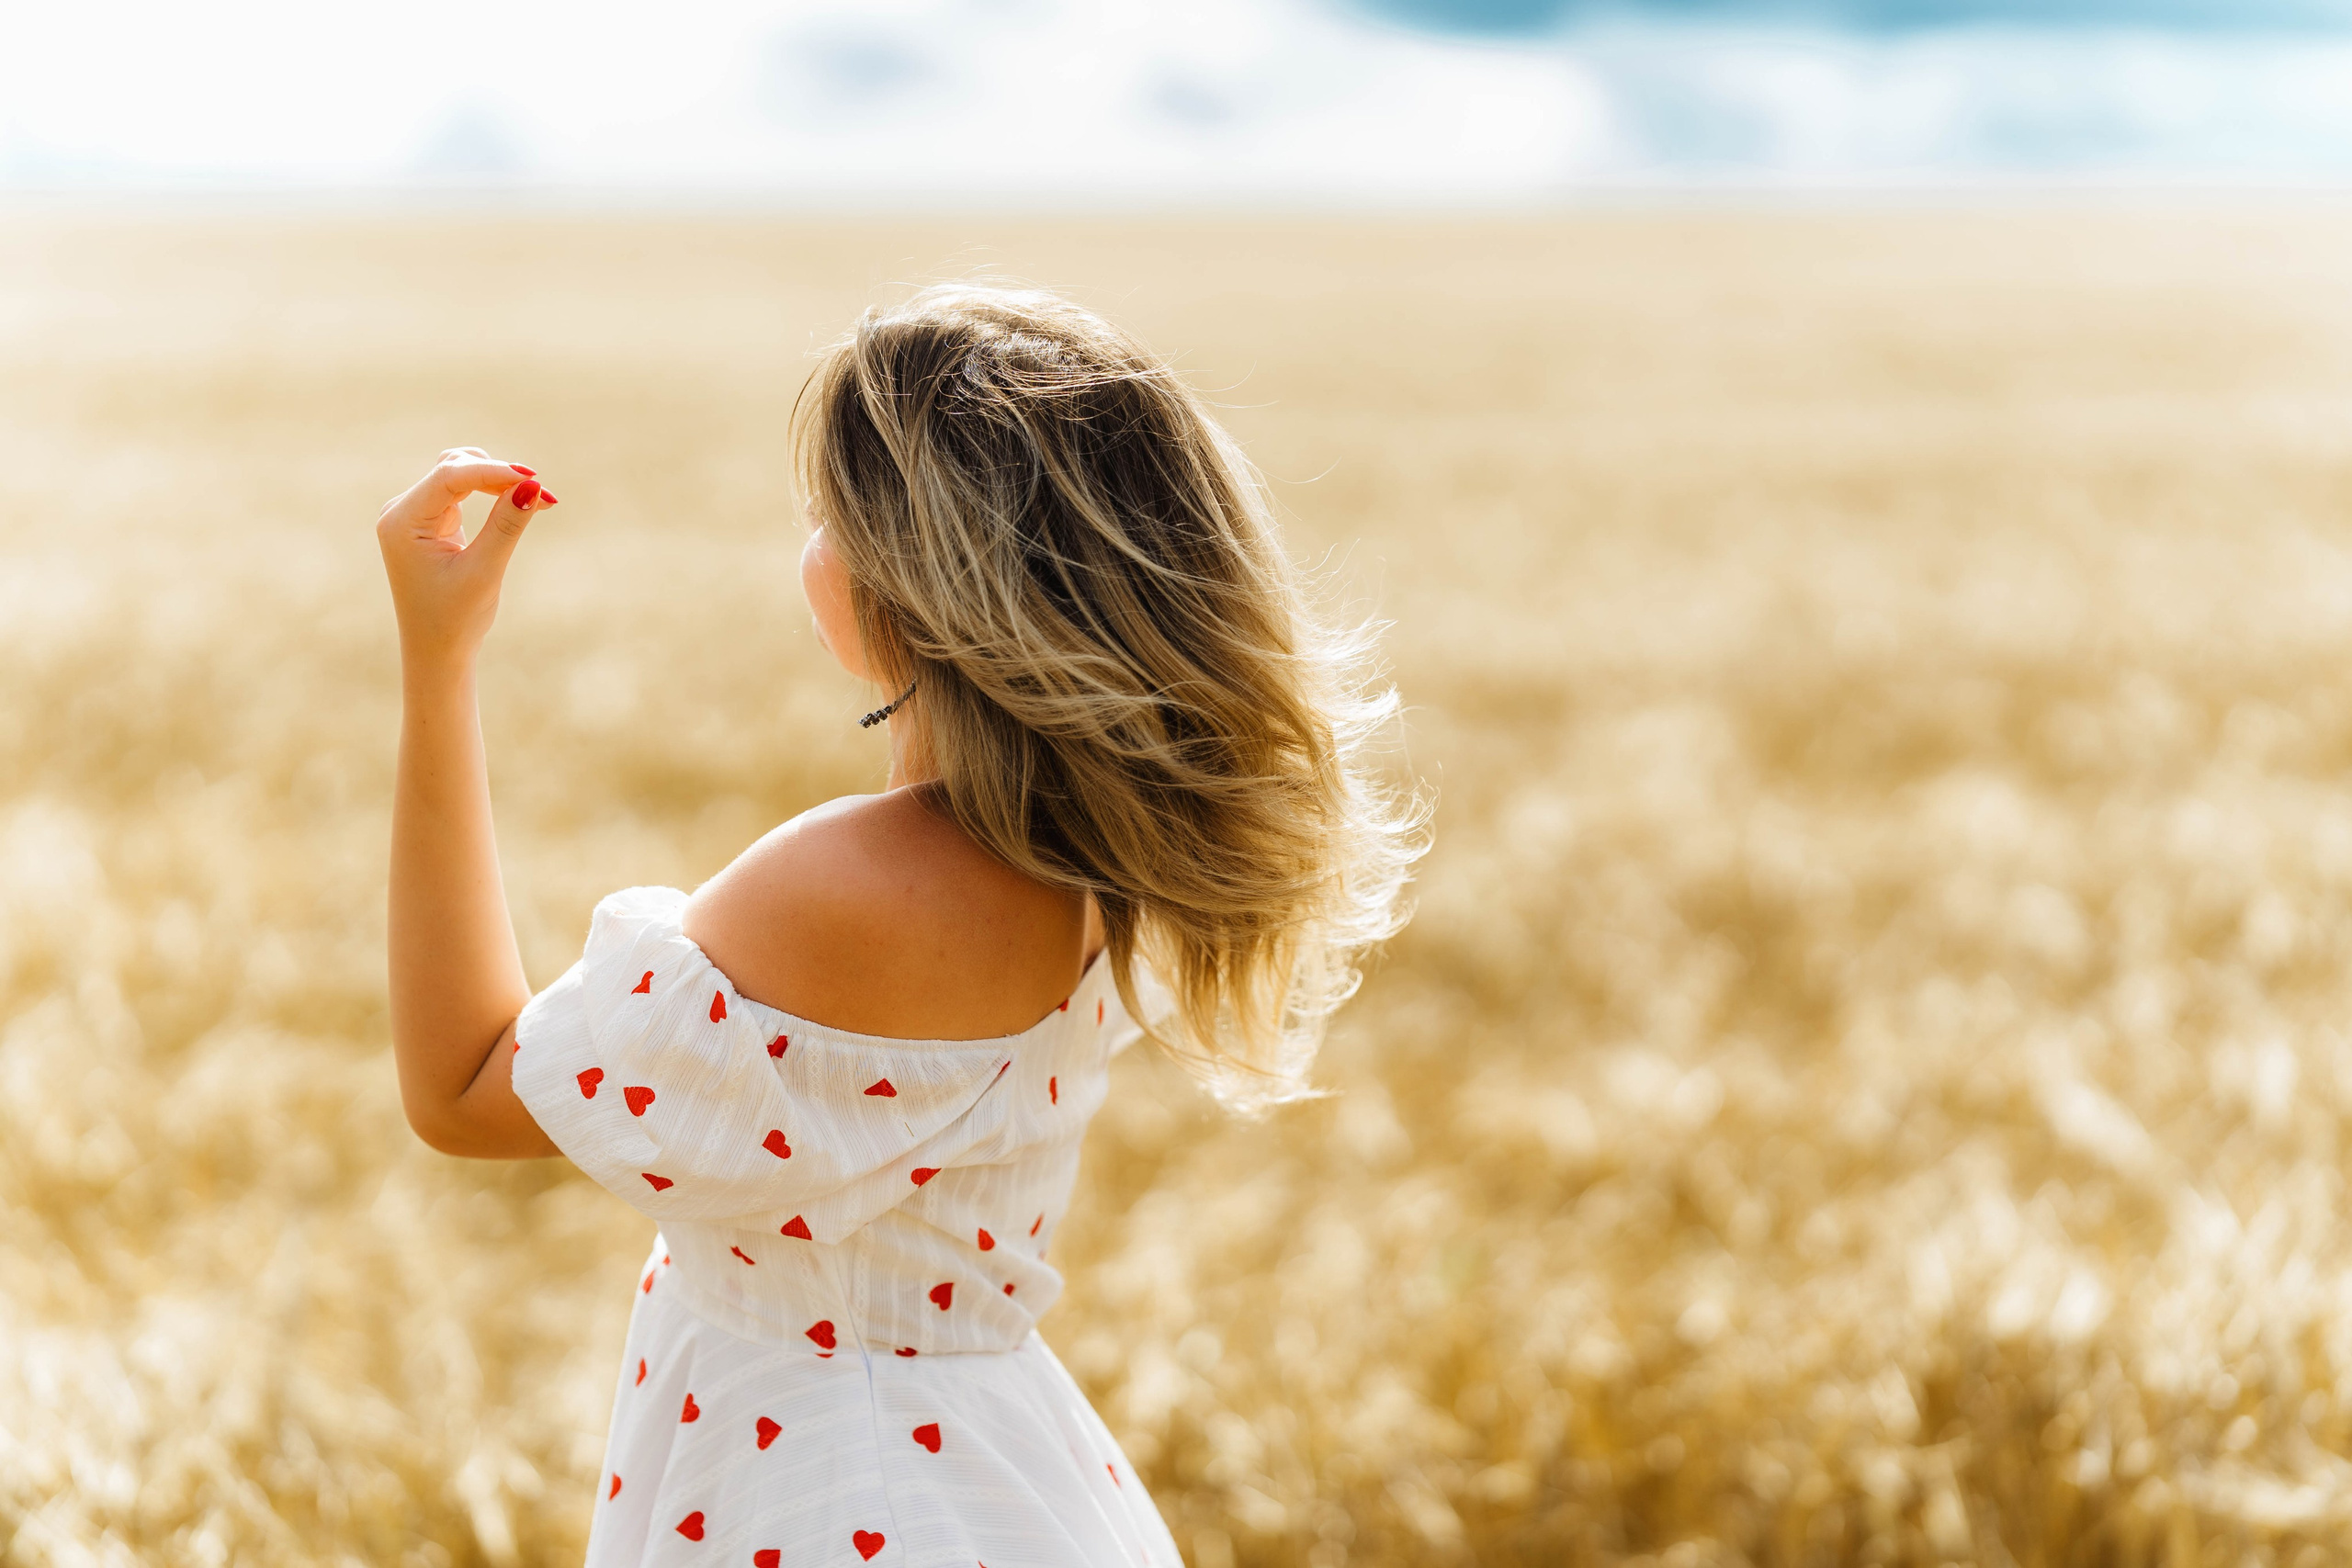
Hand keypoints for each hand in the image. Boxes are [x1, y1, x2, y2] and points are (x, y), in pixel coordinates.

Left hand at [376, 448, 558, 666]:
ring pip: (459, 474)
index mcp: (402, 522)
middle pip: (454, 468)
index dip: (493, 471)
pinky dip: (491, 493)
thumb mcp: (484, 571)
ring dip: (496, 480)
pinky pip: (462, 492)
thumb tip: (533, 486)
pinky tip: (519, 503)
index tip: (535, 479)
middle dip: (498, 475)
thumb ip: (506, 526)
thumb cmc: (454, 619)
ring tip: (535, 500)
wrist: (437, 651)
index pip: (450, 476)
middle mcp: (402, 511)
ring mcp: (415, 514)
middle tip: (544, 496)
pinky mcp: (431, 521)